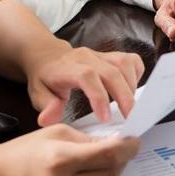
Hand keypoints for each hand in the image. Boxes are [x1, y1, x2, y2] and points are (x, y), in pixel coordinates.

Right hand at [0, 125, 139, 175]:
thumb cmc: (22, 151)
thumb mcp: (55, 132)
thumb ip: (86, 138)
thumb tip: (113, 143)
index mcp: (60, 160)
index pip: (107, 155)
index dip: (127, 148)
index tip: (135, 140)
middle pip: (110, 175)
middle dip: (121, 160)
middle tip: (124, 147)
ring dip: (110, 173)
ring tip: (106, 158)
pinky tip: (89, 174)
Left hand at [26, 43, 143, 125]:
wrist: (48, 55)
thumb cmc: (46, 77)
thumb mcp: (38, 93)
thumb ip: (46, 106)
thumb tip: (49, 119)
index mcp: (68, 68)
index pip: (86, 76)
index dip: (98, 96)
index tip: (105, 118)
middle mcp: (86, 57)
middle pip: (111, 71)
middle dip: (124, 97)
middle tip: (130, 120)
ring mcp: (100, 55)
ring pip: (123, 63)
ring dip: (131, 87)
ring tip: (131, 108)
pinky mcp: (110, 55)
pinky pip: (130, 60)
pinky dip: (136, 75)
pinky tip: (131, 90)